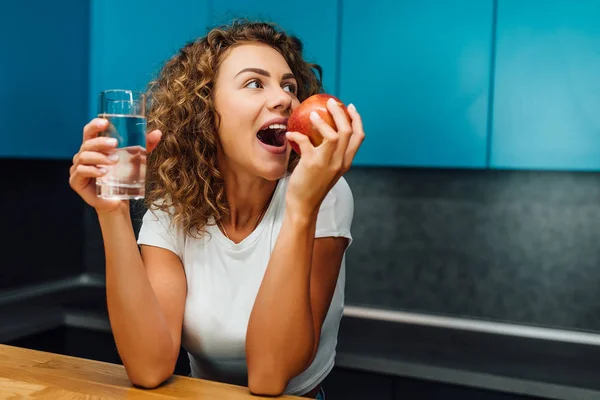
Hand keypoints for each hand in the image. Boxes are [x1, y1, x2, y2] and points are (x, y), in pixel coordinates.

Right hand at [69, 118, 161, 213]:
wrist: (118, 201)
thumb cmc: (123, 178)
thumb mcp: (135, 159)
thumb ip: (145, 146)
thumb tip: (158, 133)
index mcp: (93, 148)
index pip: (89, 132)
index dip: (94, 125)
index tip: (105, 123)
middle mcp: (83, 156)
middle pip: (87, 143)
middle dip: (100, 142)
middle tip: (114, 144)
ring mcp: (77, 168)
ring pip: (84, 156)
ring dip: (99, 157)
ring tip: (114, 161)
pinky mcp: (76, 181)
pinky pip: (81, 171)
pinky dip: (92, 170)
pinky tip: (104, 172)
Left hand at [285, 98, 364, 215]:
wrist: (304, 205)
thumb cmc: (313, 186)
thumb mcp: (327, 170)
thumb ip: (329, 154)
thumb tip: (321, 133)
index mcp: (346, 162)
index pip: (359, 137)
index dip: (356, 119)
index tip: (349, 107)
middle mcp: (341, 162)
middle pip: (347, 131)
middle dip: (340, 113)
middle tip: (331, 102)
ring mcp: (328, 163)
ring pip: (333, 135)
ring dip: (322, 121)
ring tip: (312, 115)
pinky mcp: (312, 164)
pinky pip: (305, 142)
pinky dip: (296, 136)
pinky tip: (290, 134)